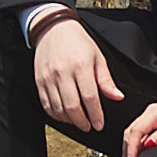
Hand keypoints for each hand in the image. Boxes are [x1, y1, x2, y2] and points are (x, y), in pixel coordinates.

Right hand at [30, 13, 125, 133]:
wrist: (53, 29)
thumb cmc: (78, 42)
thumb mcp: (97, 57)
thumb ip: (106, 80)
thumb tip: (117, 97)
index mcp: (81, 65)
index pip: (90, 97)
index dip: (96, 115)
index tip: (99, 124)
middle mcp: (63, 72)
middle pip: (72, 106)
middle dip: (82, 122)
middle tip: (89, 127)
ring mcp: (49, 78)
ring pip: (58, 108)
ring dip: (69, 120)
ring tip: (78, 122)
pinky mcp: (39, 81)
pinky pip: (46, 104)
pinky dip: (55, 115)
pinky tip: (64, 116)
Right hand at [118, 92, 156, 156]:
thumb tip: (148, 144)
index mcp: (156, 112)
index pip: (136, 131)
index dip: (131, 148)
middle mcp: (152, 111)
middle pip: (131, 132)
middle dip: (127, 150)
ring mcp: (153, 114)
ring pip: (134, 131)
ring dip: (130, 146)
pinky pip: (141, 130)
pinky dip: (137, 142)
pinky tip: (138, 151)